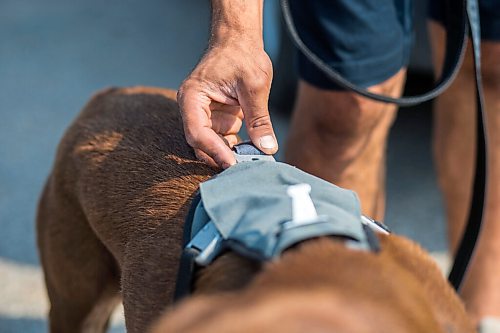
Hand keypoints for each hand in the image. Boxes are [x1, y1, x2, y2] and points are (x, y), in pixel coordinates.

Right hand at [177, 37, 277, 168]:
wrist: (240, 41)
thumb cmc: (242, 55)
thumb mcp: (254, 86)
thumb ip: (259, 119)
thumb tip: (267, 148)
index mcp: (192, 97)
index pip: (197, 132)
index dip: (214, 151)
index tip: (233, 164)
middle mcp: (194, 109)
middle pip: (200, 144)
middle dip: (221, 158)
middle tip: (244, 171)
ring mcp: (206, 116)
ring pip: (212, 146)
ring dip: (231, 156)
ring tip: (251, 165)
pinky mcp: (219, 120)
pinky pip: (225, 141)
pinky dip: (237, 149)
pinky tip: (253, 156)